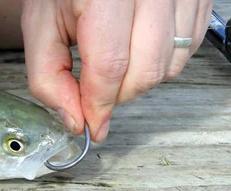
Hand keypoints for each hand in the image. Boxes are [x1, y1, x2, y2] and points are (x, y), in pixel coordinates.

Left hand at [21, 0, 213, 141]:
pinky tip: (139, 49)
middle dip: (119, 95)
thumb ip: (49, 78)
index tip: (92, 125)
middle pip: (146, 69)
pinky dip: (163, 61)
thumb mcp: (41, 27)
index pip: (110, 65)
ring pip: (171, 64)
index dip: (99, 104)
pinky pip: (189, 47)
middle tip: (99, 92)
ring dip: (141, 80)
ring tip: (116, 63)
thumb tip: (76, 119)